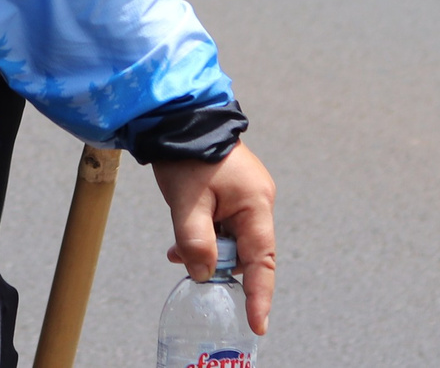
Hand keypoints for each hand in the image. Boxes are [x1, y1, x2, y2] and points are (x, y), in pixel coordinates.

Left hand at [155, 140, 276, 333]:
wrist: (178, 114)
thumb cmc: (186, 155)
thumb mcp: (186, 202)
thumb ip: (196, 241)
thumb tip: (202, 275)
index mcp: (256, 204)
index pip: (261, 261)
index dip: (260, 295)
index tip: (258, 324)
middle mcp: (258, 201)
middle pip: (244, 251)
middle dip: (218, 264)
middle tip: (186, 263)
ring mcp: (246, 195)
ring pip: (230, 237)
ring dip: (207, 247)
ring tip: (177, 249)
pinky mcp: (232, 190)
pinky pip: (223, 222)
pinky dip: (205, 233)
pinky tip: (182, 237)